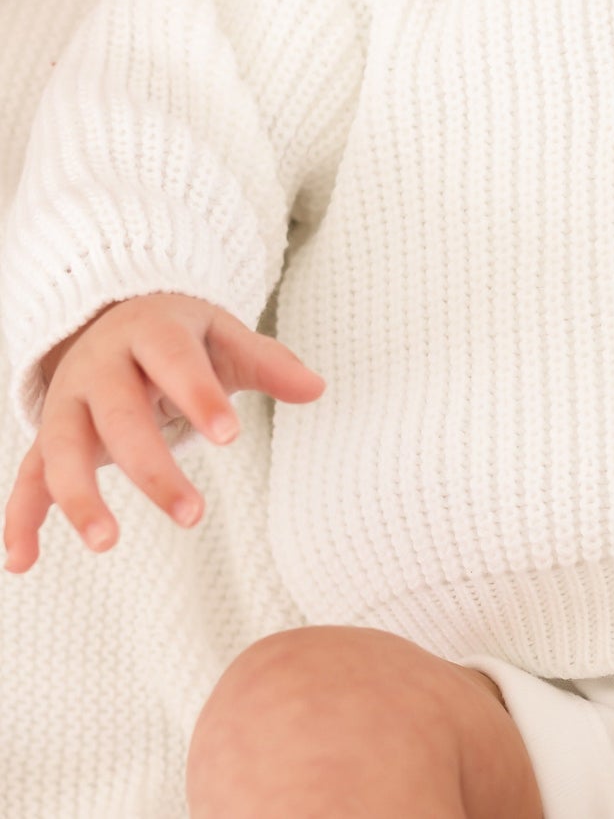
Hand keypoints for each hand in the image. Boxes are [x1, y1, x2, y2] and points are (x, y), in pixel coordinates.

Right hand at [3, 294, 324, 572]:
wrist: (115, 316)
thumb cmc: (185, 337)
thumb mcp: (226, 338)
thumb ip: (269, 363)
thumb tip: (318, 389)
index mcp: (151, 332)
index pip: (174, 361)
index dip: (199, 396)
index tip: (230, 438)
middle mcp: (100, 365)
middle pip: (119, 416)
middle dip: (152, 467)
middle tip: (193, 514)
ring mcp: (67, 401)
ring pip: (63, 449)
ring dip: (80, 497)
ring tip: (107, 543)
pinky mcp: (48, 434)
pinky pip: (27, 477)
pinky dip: (20, 518)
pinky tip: (21, 562)